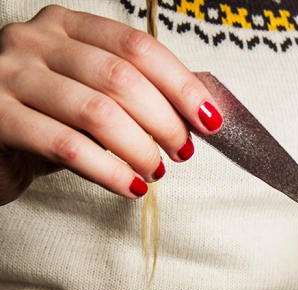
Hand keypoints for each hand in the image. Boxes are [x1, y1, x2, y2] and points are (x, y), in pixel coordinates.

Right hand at [0, 5, 222, 204]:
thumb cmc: (45, 121)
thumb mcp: (89, 96)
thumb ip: (132, 95)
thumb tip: (198, 114)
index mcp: (66, 26)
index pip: (137, 47)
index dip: (181, 85)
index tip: (208, 119)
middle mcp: (34, 42)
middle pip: (121, 78)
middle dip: (164, 121)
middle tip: (181, 151)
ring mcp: (10, 76)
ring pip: (97, 111)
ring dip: (139, 148)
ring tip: (155, 170)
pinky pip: (68, 146)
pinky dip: (109, 171)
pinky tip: (130, 186)